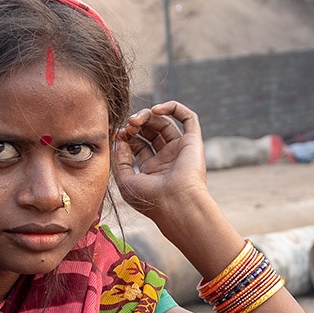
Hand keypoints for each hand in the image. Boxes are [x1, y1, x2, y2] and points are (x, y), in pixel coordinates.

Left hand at [112, 101, 209, 222]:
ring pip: (164, 122)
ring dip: (148, 116)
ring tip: (137, 119)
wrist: (177, 204)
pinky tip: (156, 110)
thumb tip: (120, 141)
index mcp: (152, 169)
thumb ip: (120, 160)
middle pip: (150, 131)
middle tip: (128, 125)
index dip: (127, 135)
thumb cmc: (151, 199)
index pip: (138, 144)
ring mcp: (181, 149)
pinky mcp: (193, 142)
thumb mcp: (125, 182)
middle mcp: (167, 158)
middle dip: (137, 124)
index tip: (119, 134)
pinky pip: (188, 117)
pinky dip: (173, 107)